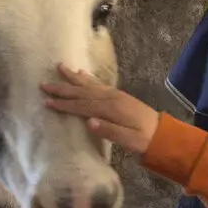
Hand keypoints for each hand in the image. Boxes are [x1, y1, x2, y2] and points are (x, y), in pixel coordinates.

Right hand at [42, 64, 159, 154]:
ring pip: (89, 84)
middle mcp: (111, 98)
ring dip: (73, 77)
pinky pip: (99, 84)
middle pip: (82, 92)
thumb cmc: (145, 140)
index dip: (64, 105)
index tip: (46, 102)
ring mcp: (115, 95)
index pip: (82, 106)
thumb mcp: (130, 140)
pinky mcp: (118, 96)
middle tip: (44, 83)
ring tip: (60, 67)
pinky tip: (82, 74)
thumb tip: (89, 123)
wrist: (163, 134)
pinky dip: (88, 78)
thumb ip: (110, 131)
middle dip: (62, 88)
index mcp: (111, 109)